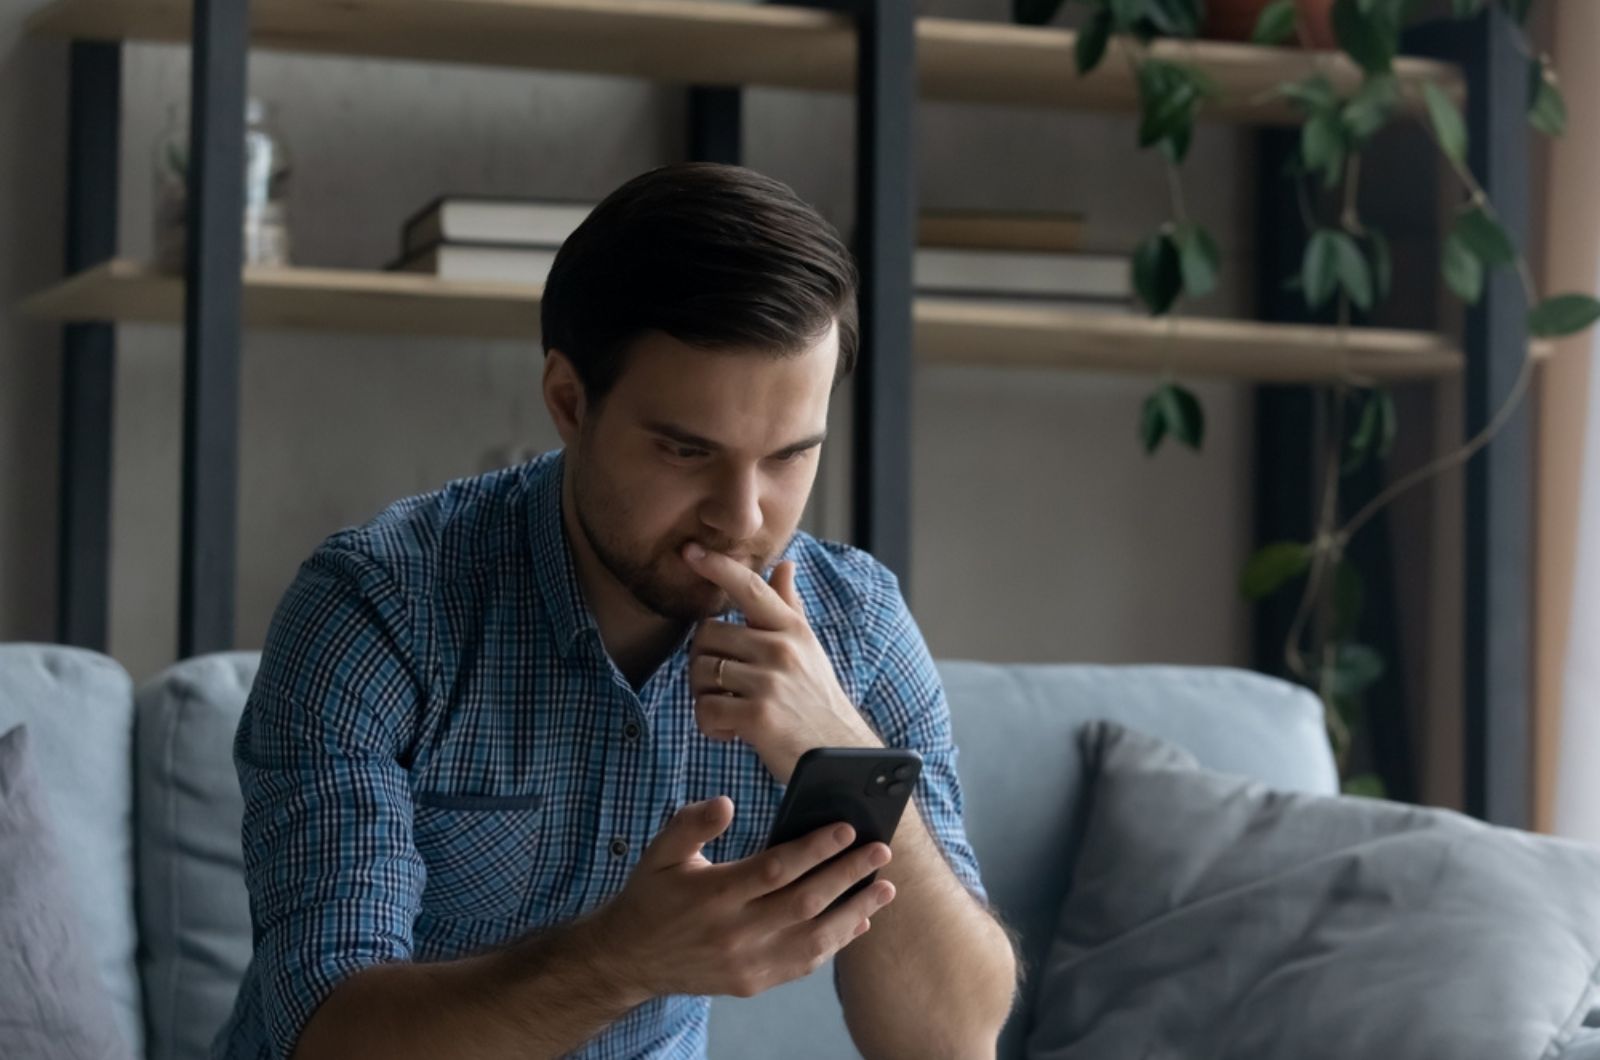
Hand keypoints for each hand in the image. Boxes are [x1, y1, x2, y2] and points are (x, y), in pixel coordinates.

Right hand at [589, 796, 895, 1000]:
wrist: (630, 958)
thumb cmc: (651, 895)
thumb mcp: (659, 852)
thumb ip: (690, 824)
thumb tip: (725, 802)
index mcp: (713, 895)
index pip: (776, 868)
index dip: (815, 848)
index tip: (847, 828)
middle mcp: (734, 932)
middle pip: (804, 902)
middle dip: (848, 875)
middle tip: (881, 852)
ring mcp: (746, 962)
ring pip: (813, 939)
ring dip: (854, 912)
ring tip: (885, 888)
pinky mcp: (753, 982)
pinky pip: (804, 963)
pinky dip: (836, 943)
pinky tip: (859, 922)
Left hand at [682, 543, 879, 781]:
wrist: (841, 757)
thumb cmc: (816, 701)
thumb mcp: (808, 649)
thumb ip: (789, 607)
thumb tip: (785, 564)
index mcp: (792, 629)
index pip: (750, 588)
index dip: (718, 567)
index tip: (690, 551)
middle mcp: (781, 648)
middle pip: (706, 635)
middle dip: (702, 663)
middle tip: (721, 688)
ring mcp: (770, 681)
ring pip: (700, 672)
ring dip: (703, 698)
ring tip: (730, 713)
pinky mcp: (758, 716)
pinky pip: (705, 709)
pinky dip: (709, 727)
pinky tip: (732, 734)